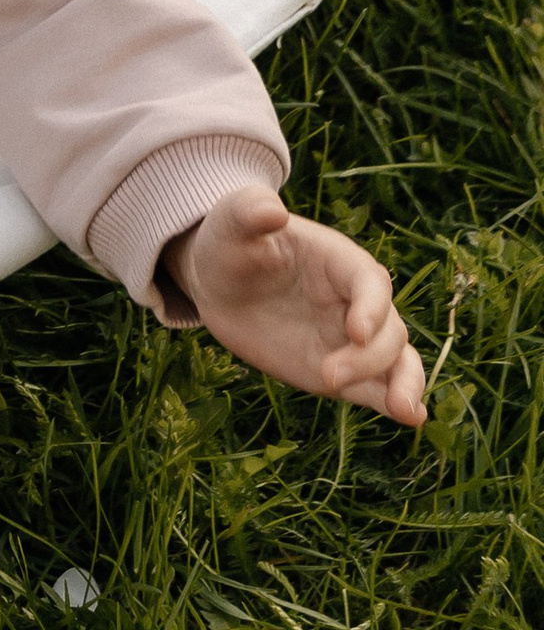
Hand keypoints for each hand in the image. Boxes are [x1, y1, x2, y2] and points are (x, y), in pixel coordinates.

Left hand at [169, 186, 425, 426]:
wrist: (220, 283)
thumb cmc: (232, 242)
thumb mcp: (233, 221)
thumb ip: (250, 212)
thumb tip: (271, 210)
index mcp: (340, 261)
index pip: (371, 283)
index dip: (371, 307)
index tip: (355, 332)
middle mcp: (356, 303)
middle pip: (388, 329)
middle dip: (369, 357)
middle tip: (328, 377)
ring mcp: (352, 341)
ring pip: (398, 361)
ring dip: (406, 384)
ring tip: (402, 409)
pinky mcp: (342, 372)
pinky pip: (376, 388)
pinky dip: (395, 402)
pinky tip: (410, 418)